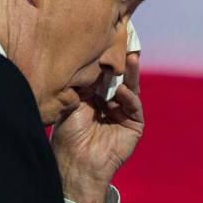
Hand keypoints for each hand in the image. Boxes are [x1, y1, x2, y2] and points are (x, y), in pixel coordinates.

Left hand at [51, 52, 143, 202]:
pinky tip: (122, 91)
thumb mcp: (73, 103)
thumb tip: (92, 59)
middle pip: (120, 78)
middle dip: (123, 62)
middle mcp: (110, 103)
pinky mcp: (133, 126)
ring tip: (130, 58)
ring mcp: (123, 114)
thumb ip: (85, 83)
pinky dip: (130, 98)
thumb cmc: (68, 134)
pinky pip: (135, 107)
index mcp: (94, 97)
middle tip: (126, 42)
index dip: (107, 60)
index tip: (109, 41)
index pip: (104, 74)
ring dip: (131, 74)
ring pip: (130, 89)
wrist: (76, 162)